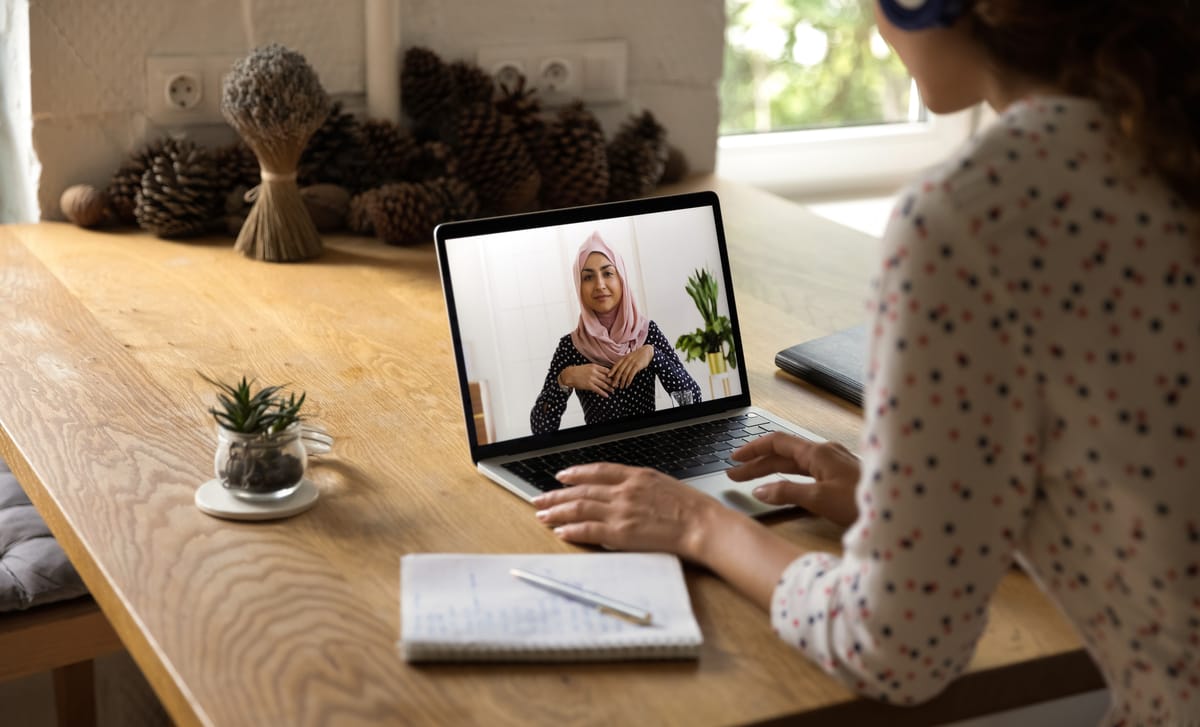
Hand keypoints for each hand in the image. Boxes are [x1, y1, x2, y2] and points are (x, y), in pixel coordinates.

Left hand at [532, 463, 723, 560]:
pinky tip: (560, 531)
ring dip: (558, 511)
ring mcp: (621, 511)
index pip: (597, 471)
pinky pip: (589, 530)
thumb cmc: (691, 508)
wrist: (702, 524)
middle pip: (582, 490)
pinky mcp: (621, 533)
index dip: (575, 473)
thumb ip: (640, 485)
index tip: (561, 476)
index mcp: (635, 475)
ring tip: (542, 515)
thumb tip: (623, 490)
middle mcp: (624, 490)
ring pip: (580, 508)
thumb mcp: (663, 483)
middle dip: (557, 495)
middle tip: (540, 499)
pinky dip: (572, 530)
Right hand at [560, 364, 613, 396]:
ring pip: (603, 384)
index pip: (607, 370)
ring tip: (613, 390)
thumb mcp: (588, 366)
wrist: (569, 375)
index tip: (616, 377)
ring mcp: (592, 379)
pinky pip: (598, 390)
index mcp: (595, 366)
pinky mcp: (589, 385)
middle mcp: (594, 372)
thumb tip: (605, 371)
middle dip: (613, 382)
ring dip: (609, 388)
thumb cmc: (579, 371)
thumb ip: (596, 368)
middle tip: (618, 385)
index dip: (613, 374)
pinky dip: (603, 393)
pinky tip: (607, 395)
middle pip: (607, 378)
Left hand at [608, 345, 653, 388]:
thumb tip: (619, 370)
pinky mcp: (637, 366)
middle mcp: (626, 360)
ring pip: (625, 374)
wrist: (647, 351)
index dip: (611, 371)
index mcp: (623, 358)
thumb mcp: (629, 357)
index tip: (608, 376)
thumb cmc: (637, 355)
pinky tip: (627, 384)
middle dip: (616, 379)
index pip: (616, 365)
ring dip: (622, 381)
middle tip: (613, 385)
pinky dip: (629, 380)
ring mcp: (632, 363)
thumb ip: (624, 362)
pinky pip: (631, 374)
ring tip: (621, 387)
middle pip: (619, 371)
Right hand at [728, 433, 860, 526]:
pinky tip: (784, 487)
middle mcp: (826, 453)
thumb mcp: (819, 499)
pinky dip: (789, 478)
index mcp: (818, 452)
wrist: (901, 509)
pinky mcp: (841, 477)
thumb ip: (787, 492)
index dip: (753, 449)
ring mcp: (835, 464)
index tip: (734, 458)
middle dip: (756, 463)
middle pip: (783, 454)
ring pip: (795, 464)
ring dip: (771, 471)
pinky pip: (807, 473)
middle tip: (734, 475)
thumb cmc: (865, 502)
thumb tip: (760, 490)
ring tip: (751, 481)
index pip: (777, 443)